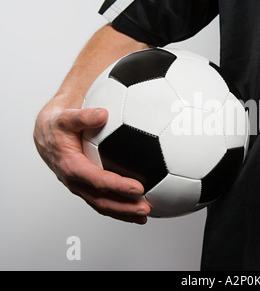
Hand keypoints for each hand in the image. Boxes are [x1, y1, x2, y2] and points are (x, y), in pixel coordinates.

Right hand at [33, 102, 150, 223]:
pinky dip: (120, 207)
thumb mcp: (66, 117)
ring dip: (124, 212)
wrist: (46, 133)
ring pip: (102, 205)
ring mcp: (80, 187)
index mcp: (70, 166)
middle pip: (101, 200)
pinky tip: (137, 208)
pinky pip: (103, 200)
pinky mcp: (86, 187)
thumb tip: (102, 114)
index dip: (117, 186)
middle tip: (145, 208)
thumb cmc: (58, 125)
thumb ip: (83, 116)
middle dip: (124, 207)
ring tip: (145, 215)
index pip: (97, 180)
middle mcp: (75, 181)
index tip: (138, 188)